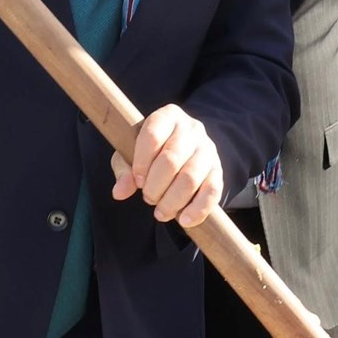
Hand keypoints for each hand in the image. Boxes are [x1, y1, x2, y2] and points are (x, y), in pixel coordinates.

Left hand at [111, 105, 222, 227]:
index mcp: (168, 116)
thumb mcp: (131, 154)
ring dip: (172, 201)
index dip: (142, 162)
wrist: (184, 153)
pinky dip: (197, 209)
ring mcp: (208, 149)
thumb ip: (124, 170)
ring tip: (161, 212)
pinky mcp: (218, 171)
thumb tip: (120, 192)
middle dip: (155, 186)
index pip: (153, 135)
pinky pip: (212, 191)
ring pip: (191, 177)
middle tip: (148, 198)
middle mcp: (191, 129)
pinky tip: (184, 220)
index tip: (137, 180)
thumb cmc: (151, 152)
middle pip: (172, 159)